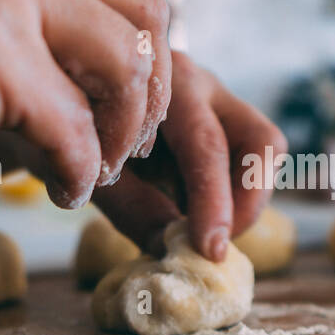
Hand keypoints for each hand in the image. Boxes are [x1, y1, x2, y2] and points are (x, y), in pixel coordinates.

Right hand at [0, 0, 171, 208]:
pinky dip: (77, 172)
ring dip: (119, 139)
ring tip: (85, 173)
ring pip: (124, 72)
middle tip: (122, 152)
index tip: (125, 116)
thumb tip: (108, 85)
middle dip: (149, 101)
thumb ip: (23, 26)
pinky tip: (54, 190)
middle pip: (147, 23)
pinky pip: (73, 129)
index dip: (146, 64)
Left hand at [94, 51, 286, 260]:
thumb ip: (134, 208)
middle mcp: (201, 83)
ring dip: (246, 200)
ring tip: (203, 229)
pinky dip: (235, 195)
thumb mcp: (90, 172)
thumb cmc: (76, 136)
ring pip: (267, 149)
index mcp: (161, 84)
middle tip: (213, 246)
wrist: (68, 104)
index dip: (214, 202)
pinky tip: (198, 212)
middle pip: (259, 140)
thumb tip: (174, 250)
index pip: (206, 144)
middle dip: (247, 204)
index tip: (210, 250)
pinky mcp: (227, 120)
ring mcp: (220, 98)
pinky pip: (254, 160)